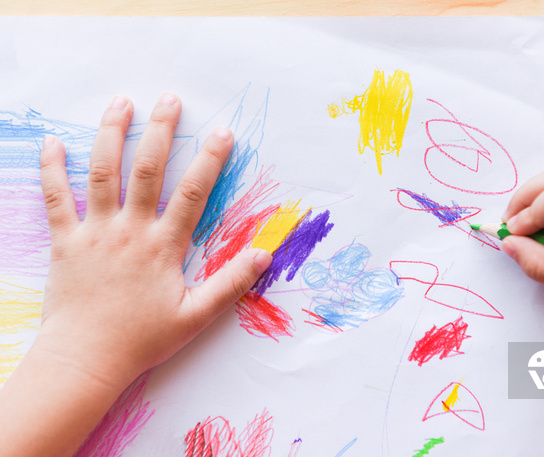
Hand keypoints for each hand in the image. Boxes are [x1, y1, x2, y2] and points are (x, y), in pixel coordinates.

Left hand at [38, 93, 271, 386]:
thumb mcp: (195, 316)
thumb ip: (231, 283)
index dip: (210, 160)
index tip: (222, 132)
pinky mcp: (64, 241)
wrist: (85, 360)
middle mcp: (129, 230)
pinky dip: (51, 169)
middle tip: (169, 99)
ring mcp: (94, 232)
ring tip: (121, 103)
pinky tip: (52, 142)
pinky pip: (55, 198)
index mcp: (162, 246)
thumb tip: (265, 254)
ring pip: (101, 173)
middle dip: (160, 130)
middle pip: (147, 169)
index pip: (193, 193)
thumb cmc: (141, 339)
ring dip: (111, 134)